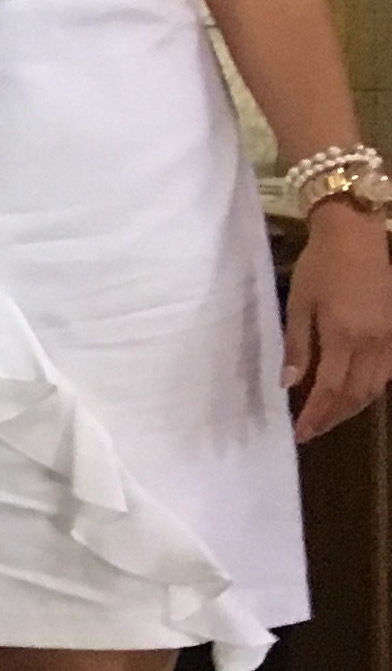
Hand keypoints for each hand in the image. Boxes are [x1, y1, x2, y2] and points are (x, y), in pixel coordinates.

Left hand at [289, 203, 391, 440]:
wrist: (358, 237)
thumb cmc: (321, 266)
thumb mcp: (299, 304)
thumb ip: (296, 346)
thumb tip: (289, 384)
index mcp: (345, 336)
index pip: (330, 390)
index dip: (315, 415)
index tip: (299, 433)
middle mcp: (374, 343)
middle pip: (356, 395)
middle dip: (333, 417)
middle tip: (312, 431)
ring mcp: (391, 339)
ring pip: (375, 388)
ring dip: (352, 408)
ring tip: (329, 418)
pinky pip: (387, 373)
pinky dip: (370, 389)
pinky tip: (354, 394)